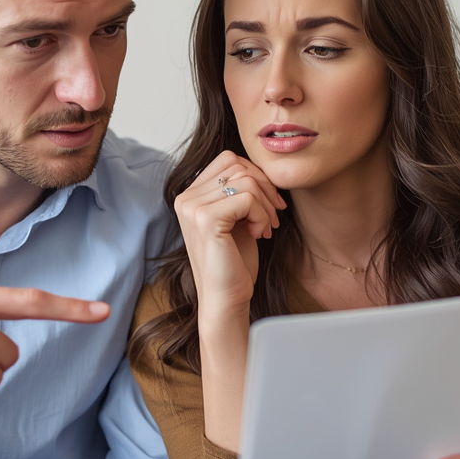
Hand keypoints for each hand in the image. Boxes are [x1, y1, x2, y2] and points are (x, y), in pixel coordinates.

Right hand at [173, 150, 284, 318]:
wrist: (226, 299)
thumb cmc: (234, 262)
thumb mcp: (237, 219)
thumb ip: (240, 191)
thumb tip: (261, 168)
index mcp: (190, 196)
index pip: (228, 160)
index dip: (255, 176)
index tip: (269, 205)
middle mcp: (185, 198)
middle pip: (238, 166)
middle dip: (265, 189)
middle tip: (273, 218)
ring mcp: (192, 207)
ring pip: (245, 180)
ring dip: (265, 205)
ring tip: (265, 229)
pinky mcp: (205, 219)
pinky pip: (247, 197)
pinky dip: (261, 215)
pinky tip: (259, 235)